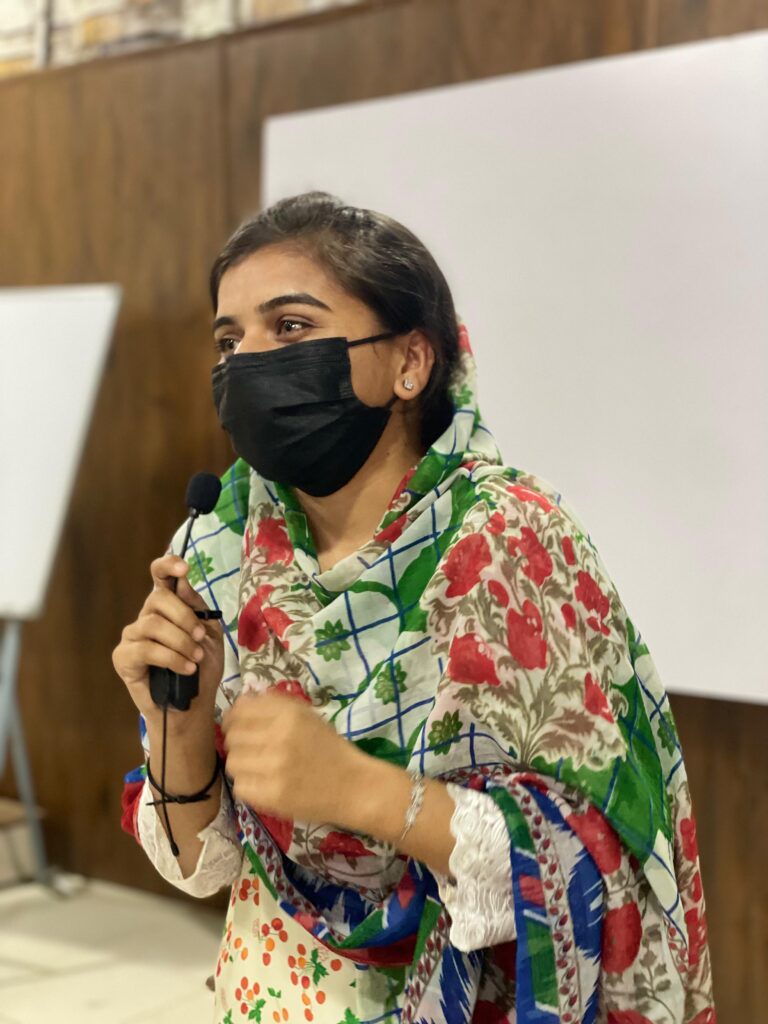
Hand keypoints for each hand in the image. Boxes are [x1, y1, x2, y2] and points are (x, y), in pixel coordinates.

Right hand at [112, 554, 223, 725]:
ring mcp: (133, 637)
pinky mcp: (124, 658)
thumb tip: (182, 583)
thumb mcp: (209, 634)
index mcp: (168, 607)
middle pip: (158, 599)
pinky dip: (170, 658)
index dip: (167, 565)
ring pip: (153, 624)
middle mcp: (147, 617)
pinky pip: (145, 649)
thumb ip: (196, 608)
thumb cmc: (201, 667)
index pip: (159, 576)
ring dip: (181, 641)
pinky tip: (185, 668)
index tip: (184, 568)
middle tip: (200, 638)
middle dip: (184, 617)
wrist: (193, 704)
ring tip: (194, 658)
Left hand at [221, 690, 369, 826]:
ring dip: (243, 765)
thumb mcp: (307, 716)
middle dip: (238, 743)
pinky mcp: (272, 796)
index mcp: (288, 714)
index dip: (234, 718)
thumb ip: (274, 705)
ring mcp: (274, 768)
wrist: (354, 786)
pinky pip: (240, 787)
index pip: (240, 710)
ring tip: (259, 769)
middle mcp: (279, 737)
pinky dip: (249, 786)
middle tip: (252, 750)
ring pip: (233, 763)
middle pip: (232, 737)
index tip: (238, 726)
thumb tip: (240, 703)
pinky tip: (264, 784)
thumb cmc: (330, 749)